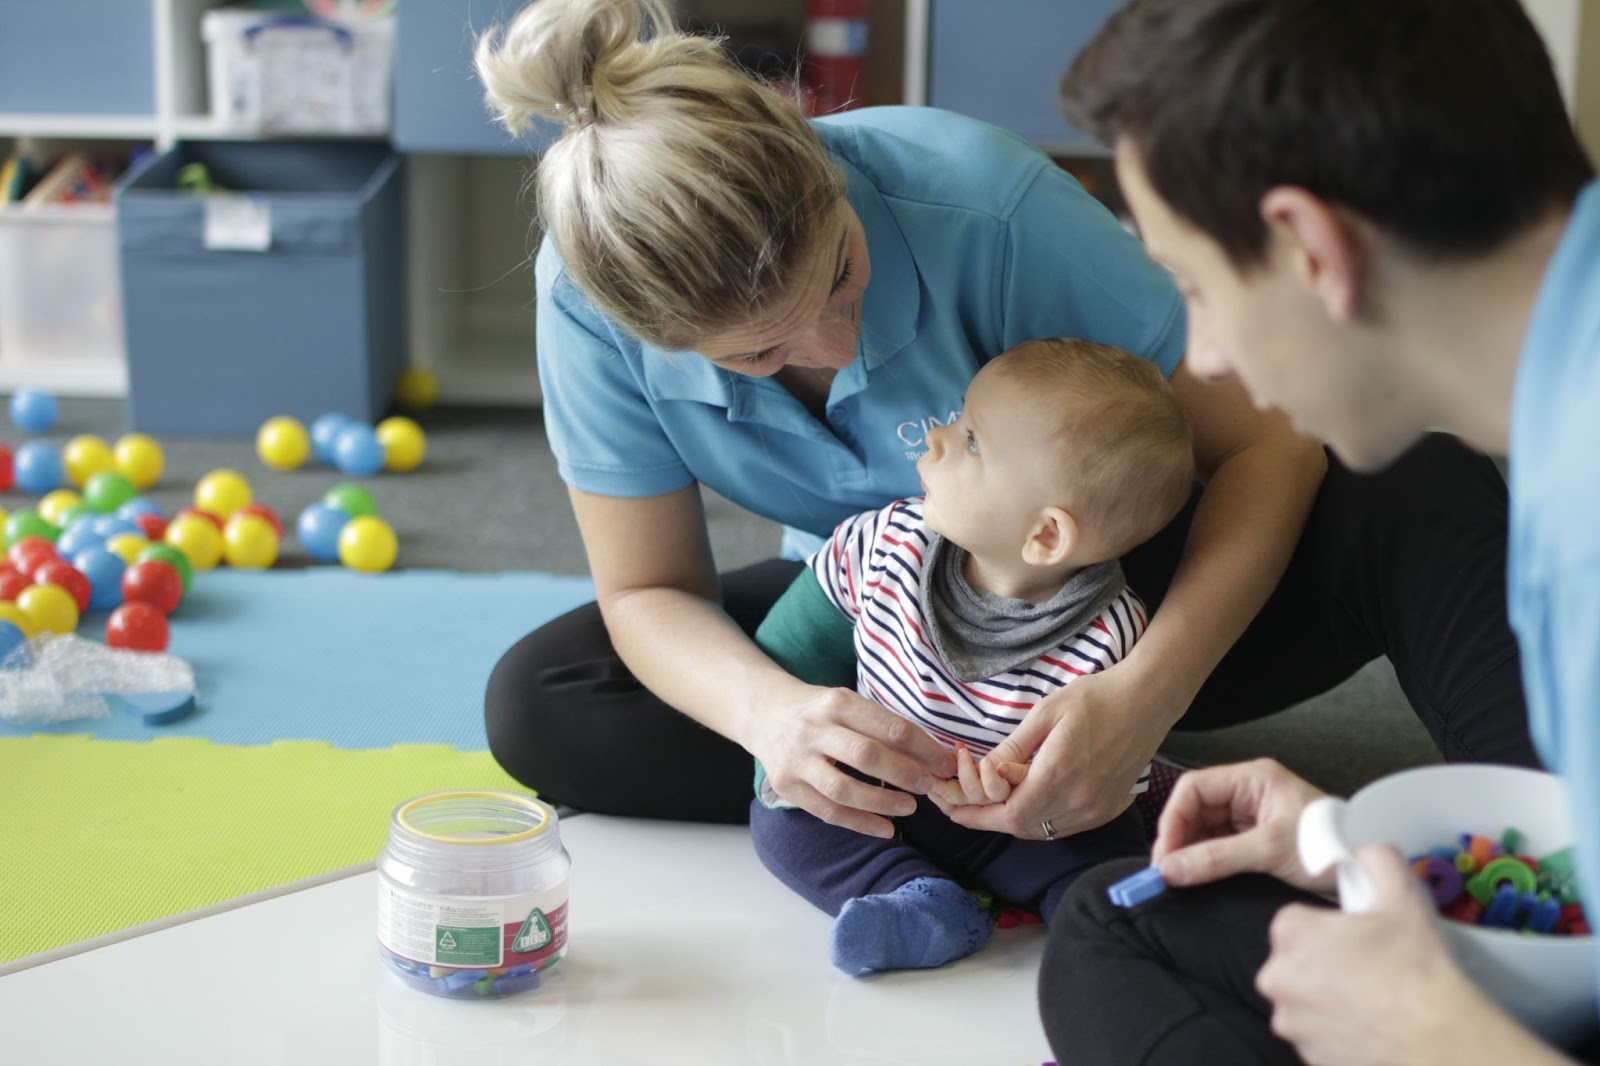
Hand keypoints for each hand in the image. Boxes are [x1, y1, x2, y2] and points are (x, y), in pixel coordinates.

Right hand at [749, 683, 956, 838]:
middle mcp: (814, 729)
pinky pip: (827, 811)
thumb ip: (883, 727)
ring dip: (882, 802)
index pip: (889, 727)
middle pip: (867, 756)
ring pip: (844, 789)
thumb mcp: (847, 703)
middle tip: (929, 786)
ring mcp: (797, 760)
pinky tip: (885, 829)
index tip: (944, 763)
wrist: (765, 714)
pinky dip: (860, 823)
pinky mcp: (787, 786)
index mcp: (837, 702)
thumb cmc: (819, 711)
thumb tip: (933, 757)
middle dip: (905, 774)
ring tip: (910, 807)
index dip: (923, 749)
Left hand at [943, 665, 1165, 838]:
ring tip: (992, 799)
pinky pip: (1064, 826)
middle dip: (989, 818)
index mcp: (1059, 776)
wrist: (1148, 700)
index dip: (977, 816)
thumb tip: (985, 773)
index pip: (1008, 815)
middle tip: (964, 805)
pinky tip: (1029, 799)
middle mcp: (1079, 802)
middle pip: (1022, 828)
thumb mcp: (1045, 713)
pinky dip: (1040, 819)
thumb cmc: (1096, 698)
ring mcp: (1097, 810)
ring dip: (1014, 820)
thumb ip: (1013, 749)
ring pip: (1043, 830)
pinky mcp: (1109, 809)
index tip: (952, 809)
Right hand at [1151, 757, 1331, 892]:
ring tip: (1179, 877)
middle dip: (1178, 838)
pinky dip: (1205, 861)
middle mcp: (1249, 792)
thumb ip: (1217, 859)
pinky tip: (1198, 876)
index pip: (1195, 788)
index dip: (1173, 818)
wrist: (1368, 870)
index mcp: (1253, 779)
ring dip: (1190, 851)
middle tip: (1167, 870)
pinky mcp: (1256, 839)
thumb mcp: (1270, 851)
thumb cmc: (1332, 846)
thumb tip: (1172, 869)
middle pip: (1195, 809)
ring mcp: (1252, 816)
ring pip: (1204, 829)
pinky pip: (1219, 845)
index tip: (1165, 852)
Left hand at [1258, 843, 1557, 1065]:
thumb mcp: (1402, 893)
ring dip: (1329, 998)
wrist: (1439, 1041)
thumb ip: (1375, 858)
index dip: (1331, 928)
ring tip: (1375, 1000)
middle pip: (1297, 960)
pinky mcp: (1305, 1056)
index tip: (1360, 938)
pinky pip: (1316, 1034)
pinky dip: (1336, 1030)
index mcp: (1290, 933)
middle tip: (1371, 968)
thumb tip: (1361, 851)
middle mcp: (1275, 978)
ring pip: (1305, 999)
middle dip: (1326, 962)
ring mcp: (1290, 1023)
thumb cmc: (1416, 967)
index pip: (1298, 920)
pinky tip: (1372, 1026)